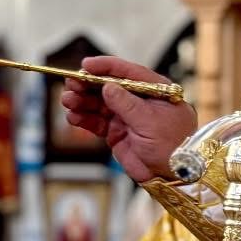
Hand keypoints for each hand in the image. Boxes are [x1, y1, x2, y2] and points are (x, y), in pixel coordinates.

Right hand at [60, 56, 197, 181]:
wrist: (173, 175)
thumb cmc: (173, 145)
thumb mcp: (150, 121)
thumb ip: (127, 103)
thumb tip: (107, 86)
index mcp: (154, 90)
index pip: (127, 72)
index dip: (105, 67)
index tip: (86, 65)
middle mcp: (138, 100)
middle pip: (108, 86)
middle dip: (88, 84)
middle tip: (70, 83)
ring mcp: (126, 116)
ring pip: (99, 104)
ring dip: (82, 101)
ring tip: (68, 101)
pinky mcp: (117, 132)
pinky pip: (96, 122)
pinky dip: (84, 119)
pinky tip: (73, 117)